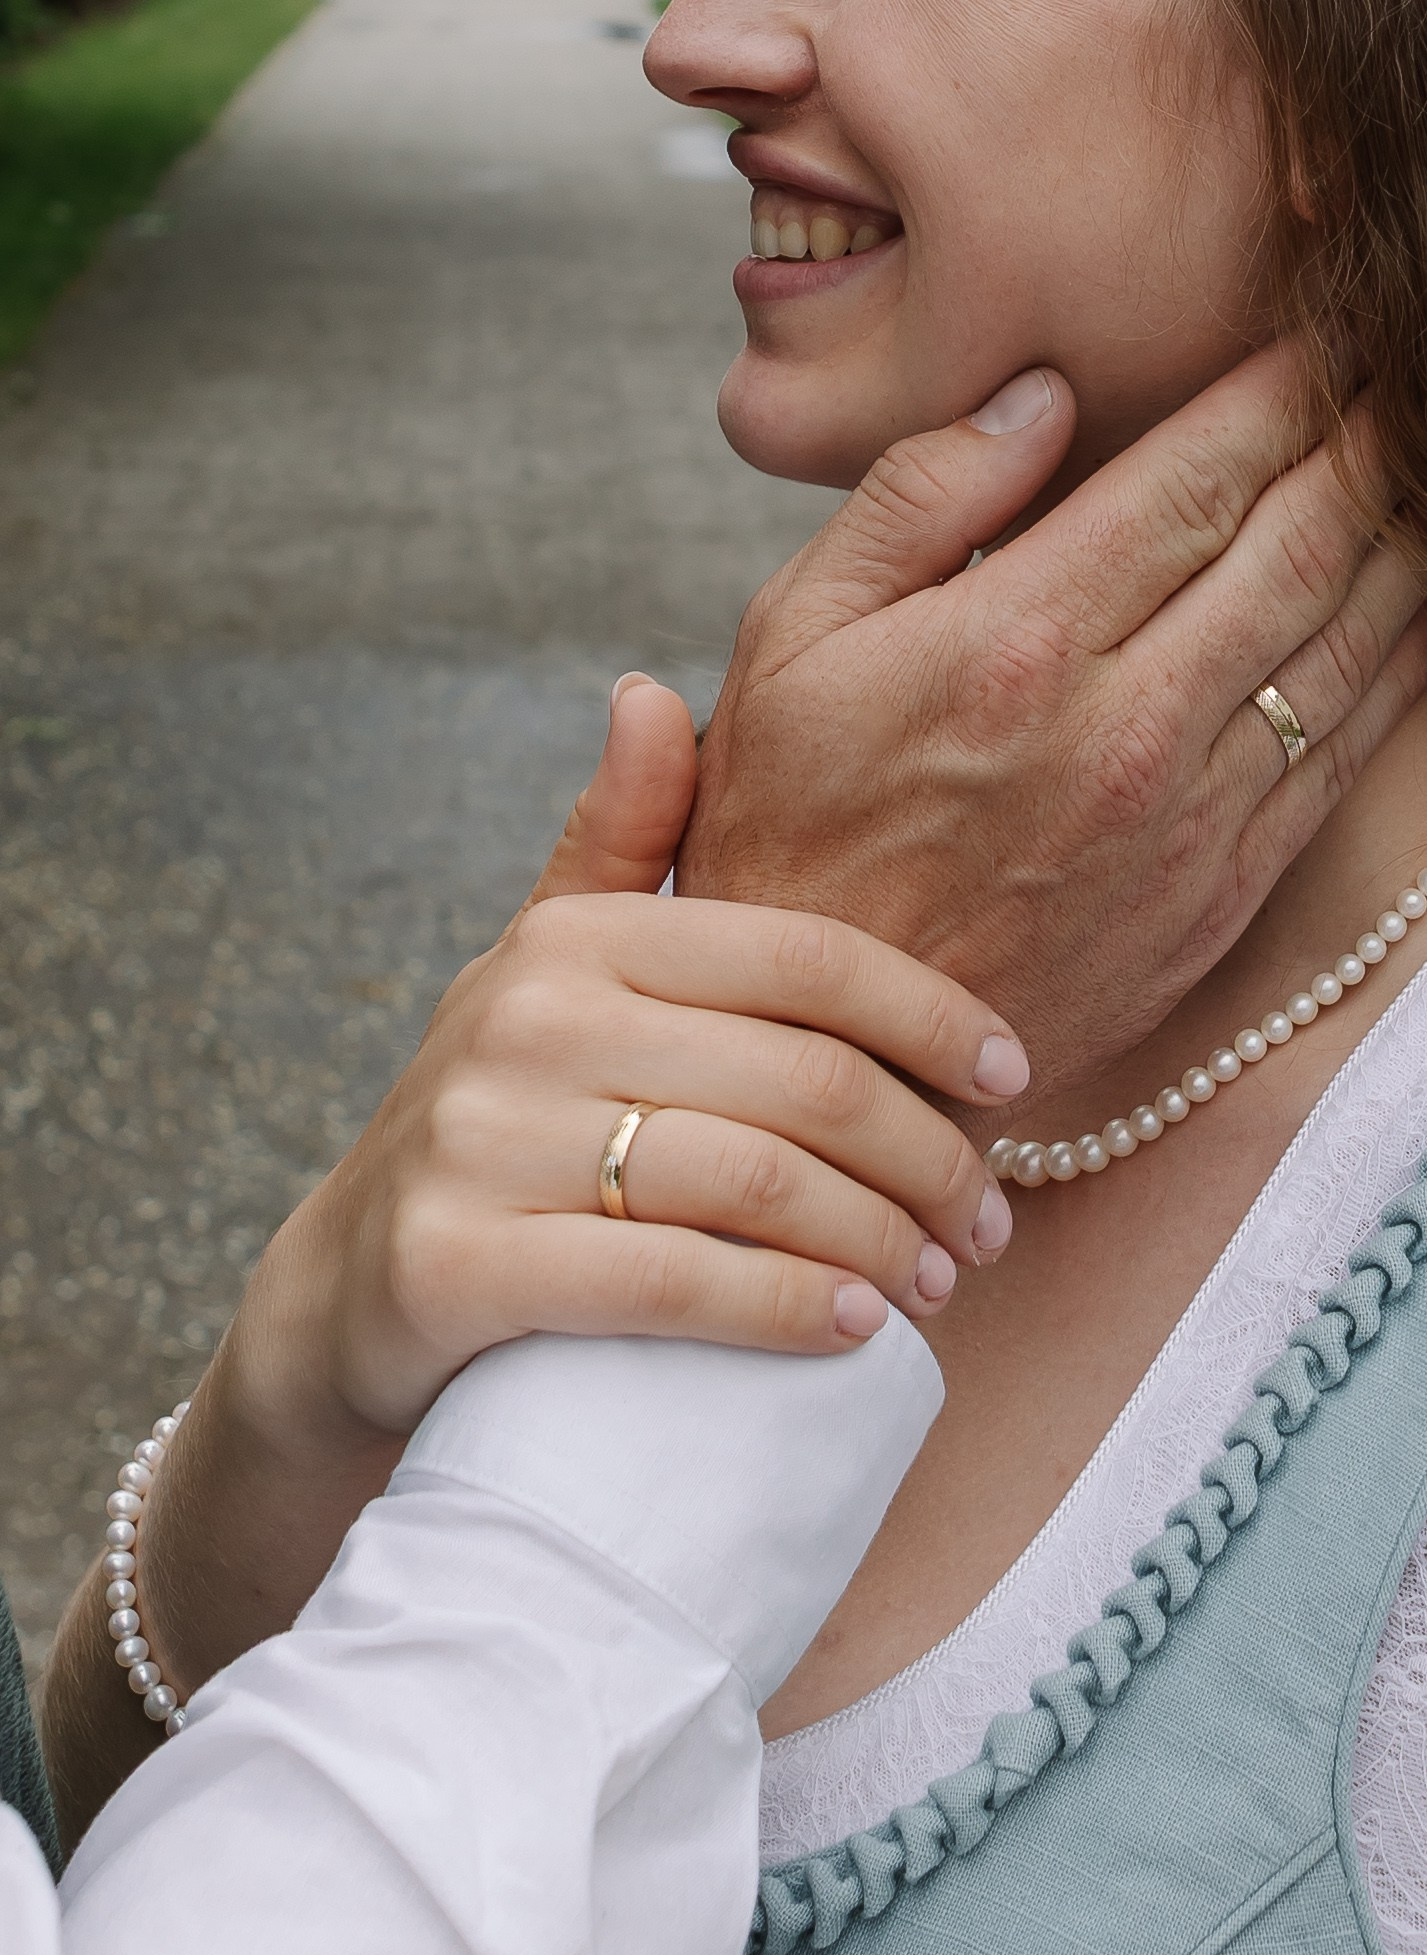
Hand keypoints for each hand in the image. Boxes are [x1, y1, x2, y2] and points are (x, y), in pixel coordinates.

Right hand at [217, 677, 1025, 1452]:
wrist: (354, 1286)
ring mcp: (484, 1141)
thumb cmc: (501, 1119)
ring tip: (935, 1282)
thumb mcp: (547, 973)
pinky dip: (786, 1308)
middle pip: (804, 1080)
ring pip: (755, 1182)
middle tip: (986, 1223)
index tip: (1012, 1080)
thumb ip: (616, 847)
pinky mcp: (458, 1266)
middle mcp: (526, 1018)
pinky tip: (854, 1327)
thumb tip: (648, 691)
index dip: (933, 1016)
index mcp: (576, 937)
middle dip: (929, 1159)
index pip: (805, 957)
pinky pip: (672, 1283)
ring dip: (879, 1242)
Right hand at [676, 349, 1426, 1096]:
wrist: (835, 1045)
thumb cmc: (792, 830)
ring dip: (1401, 542)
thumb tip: (1042, 395)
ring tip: (1412, 479)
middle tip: (1390, 385)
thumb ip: (916, 500)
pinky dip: (1395, 670)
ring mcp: (1185, 818)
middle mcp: (1123, 725)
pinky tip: (1409, 616)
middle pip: (1303, 541)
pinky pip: (1344, 758)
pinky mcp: (1217, 897)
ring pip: (1348, 644)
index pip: (1201, 473)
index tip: (1317, 340)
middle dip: (1364, 442)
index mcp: (1017, 639)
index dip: (1282, 390)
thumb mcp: (789, 640)